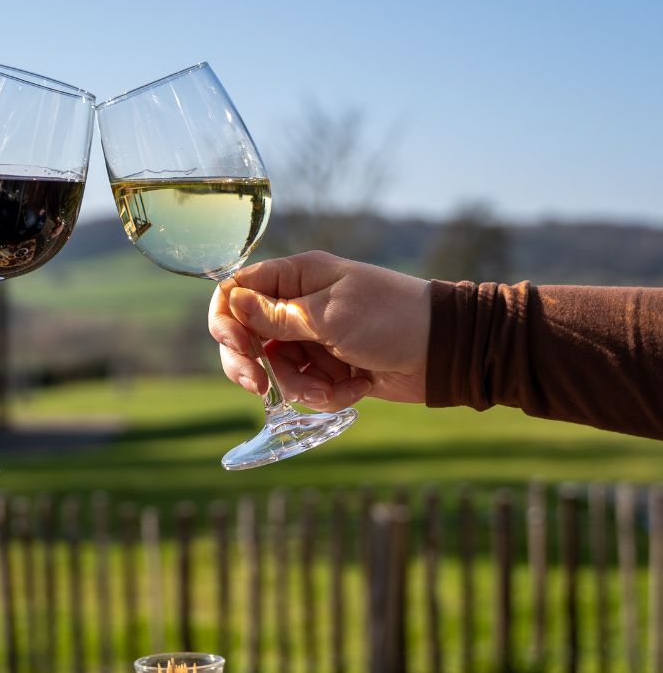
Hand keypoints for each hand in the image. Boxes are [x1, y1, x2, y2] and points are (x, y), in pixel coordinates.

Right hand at [208, 251, 430, 409]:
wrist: (446, 352)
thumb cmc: (392, 319)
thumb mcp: (329, 316)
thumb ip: (277, 315)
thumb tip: (232, 300)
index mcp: (296, 278)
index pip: (236, 292)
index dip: (227, 321)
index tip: (239, 348)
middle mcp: (298, 305)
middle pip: (246, 338)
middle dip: (252, 367)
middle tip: (258, 389)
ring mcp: (313, 338)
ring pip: (276, 370)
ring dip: (301, 386)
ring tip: (333, 389)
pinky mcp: (330, 367)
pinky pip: (307, 387)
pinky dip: (329, 394)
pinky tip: (358, 388)